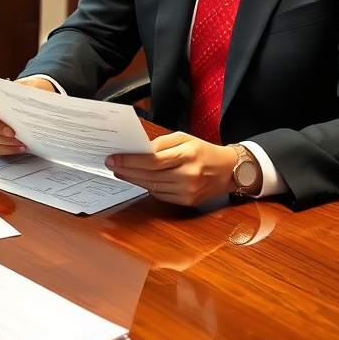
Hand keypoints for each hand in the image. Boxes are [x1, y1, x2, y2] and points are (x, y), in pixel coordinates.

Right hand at [0, 76, 54, 155]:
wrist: (4, 101)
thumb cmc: (8, 95)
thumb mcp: (14, 89)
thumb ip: (20, 90)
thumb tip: (32, 94)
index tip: (12, 132)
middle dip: (2, 139)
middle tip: (18, 141)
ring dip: (5, 146)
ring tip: (20, 146)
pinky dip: (4, 151)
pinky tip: (16, 149)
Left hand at [105, 132, 237, 205]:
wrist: (228, 171)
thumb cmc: (203, 151)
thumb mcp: (184, 138)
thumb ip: (161, 143)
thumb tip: (139, 150)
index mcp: (187, 155)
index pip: (152, 160)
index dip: (130, 160)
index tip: (114, 157)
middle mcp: (188, 175)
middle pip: (149, 175)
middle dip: (126, 170)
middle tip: (111, 164)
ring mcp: (187, 191)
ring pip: (152, 186)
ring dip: (133, 179)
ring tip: (120, 171)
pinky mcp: (187, 201)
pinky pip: (160, 195)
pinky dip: (147, 187)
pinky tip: (138, 179)